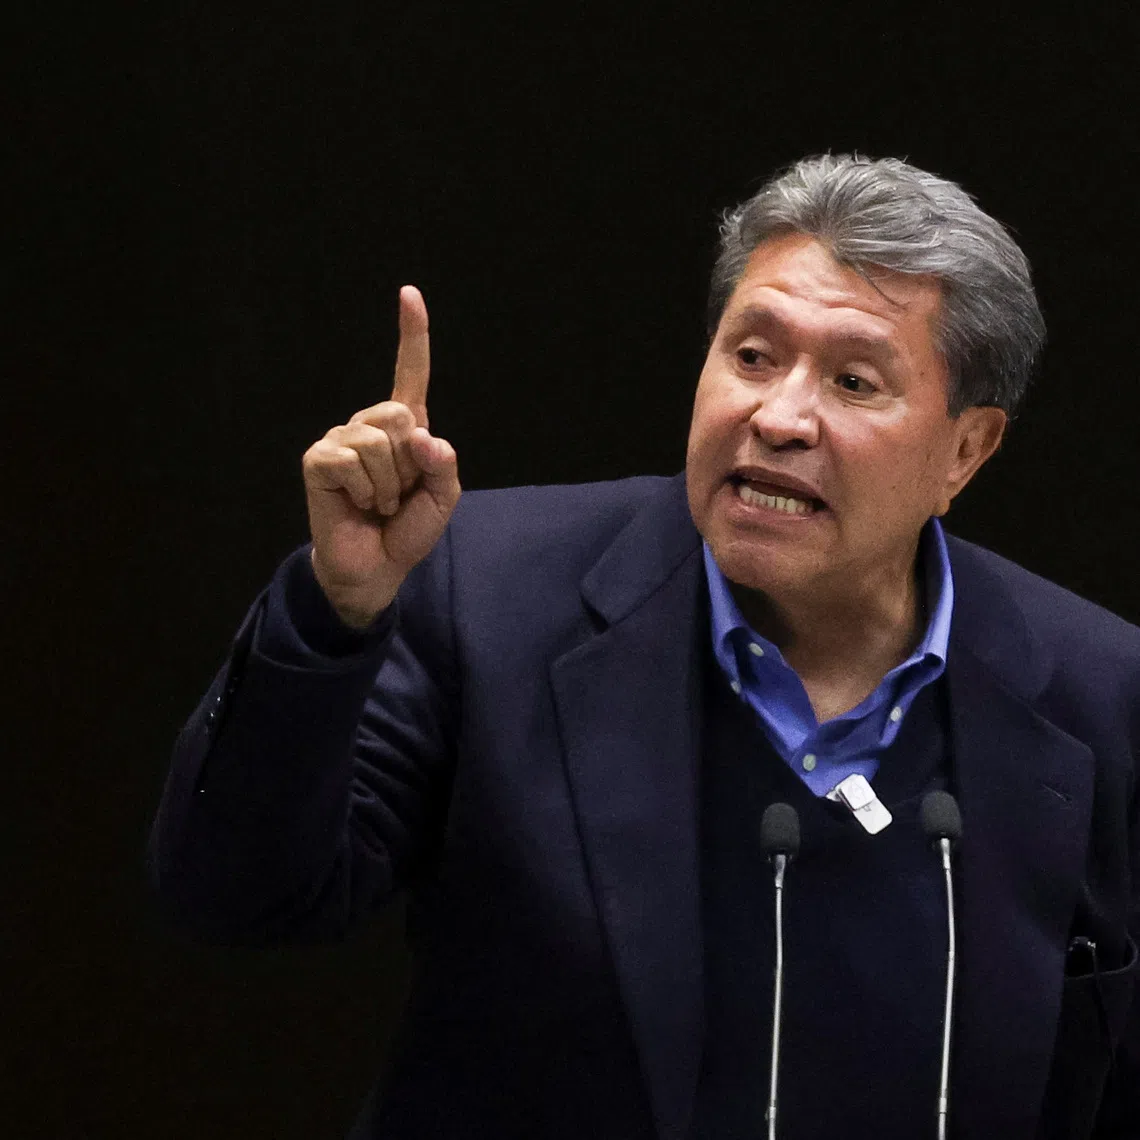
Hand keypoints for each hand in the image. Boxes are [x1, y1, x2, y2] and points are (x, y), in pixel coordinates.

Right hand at [302, 286, 460, 627]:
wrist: (376, 568)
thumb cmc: (407, 529)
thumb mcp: (443, 498)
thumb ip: (443, 464)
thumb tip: (420, 434)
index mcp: (403, 427)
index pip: (410, 373)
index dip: (411, 335)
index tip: (409, 294)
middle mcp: (369, 425)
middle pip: (399, 414)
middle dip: (410, 463)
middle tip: (399, 493)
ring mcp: (340, 439)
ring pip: (377, 440)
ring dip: (389, 484)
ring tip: (379, 503)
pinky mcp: (318, 459)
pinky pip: (350, 460)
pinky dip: (365, 490)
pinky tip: (358, 503)